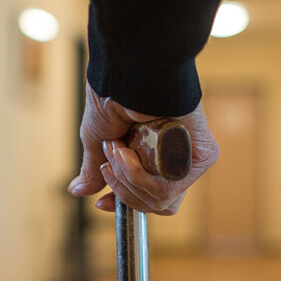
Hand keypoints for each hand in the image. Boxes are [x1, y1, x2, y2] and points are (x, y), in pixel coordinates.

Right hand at [68, 84, 218, 214]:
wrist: (127, 76)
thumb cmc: (114, 96)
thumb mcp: (98, 140)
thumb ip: (95, 169)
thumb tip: (78, 190)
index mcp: (154, 155)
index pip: (148, 197)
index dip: (124, 203)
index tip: (102, 203)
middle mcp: (174, 158)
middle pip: (156, 205)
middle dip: (124, 190)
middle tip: (110, 164)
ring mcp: (190, 158)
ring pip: (161, 200)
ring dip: (129, 178)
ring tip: (120, 149)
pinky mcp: (202, 155)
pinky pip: (169, 189)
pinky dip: (141, 176)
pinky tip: (132, 151)